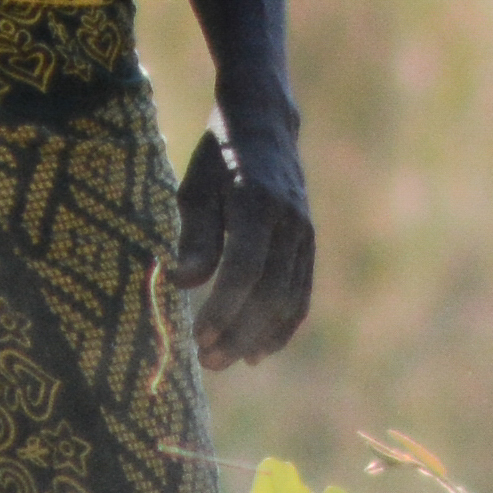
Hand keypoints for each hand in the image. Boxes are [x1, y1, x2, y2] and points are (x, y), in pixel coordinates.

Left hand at [174, 123, 316, 368]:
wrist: (266, 130)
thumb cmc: (218, 160)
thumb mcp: (194, 188)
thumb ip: (193, 235)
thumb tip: (183, 282)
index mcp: (258, 204)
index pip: (245, 270)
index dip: (223, 308)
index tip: (198, 337)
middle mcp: (290, 224)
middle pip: (270, 292)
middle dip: (240, 332)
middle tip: (208, 362)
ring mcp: (305, 236)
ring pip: (290, 298)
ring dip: (261, 336)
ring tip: (230, 361)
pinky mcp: (309, 245)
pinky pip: (302, 291)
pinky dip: (284, 323)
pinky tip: (261, 348)